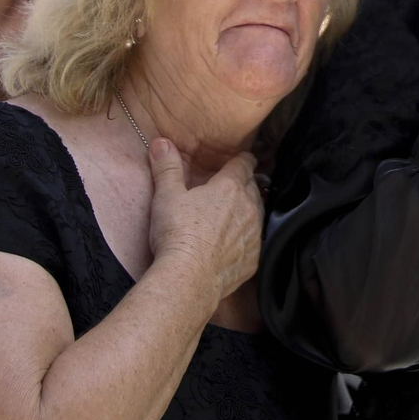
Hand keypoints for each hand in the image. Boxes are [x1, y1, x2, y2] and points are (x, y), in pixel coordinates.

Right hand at [147, 139, 263, 307]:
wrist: (189, 278)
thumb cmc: (177, 234)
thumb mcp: (167, 196)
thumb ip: (167, 167)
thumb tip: (161, 142)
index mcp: (230, 186)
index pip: (244, 163)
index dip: (242, 160)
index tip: (240, 160)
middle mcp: (249, 206)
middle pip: (252, 187)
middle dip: (243, 185)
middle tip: (229, 189)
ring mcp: (255, 232)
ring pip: (257, 213)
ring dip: (247, 211)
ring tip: (231, 216)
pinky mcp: (255, 257)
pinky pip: (255, 241)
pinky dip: (246, 239)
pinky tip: (232, 245)